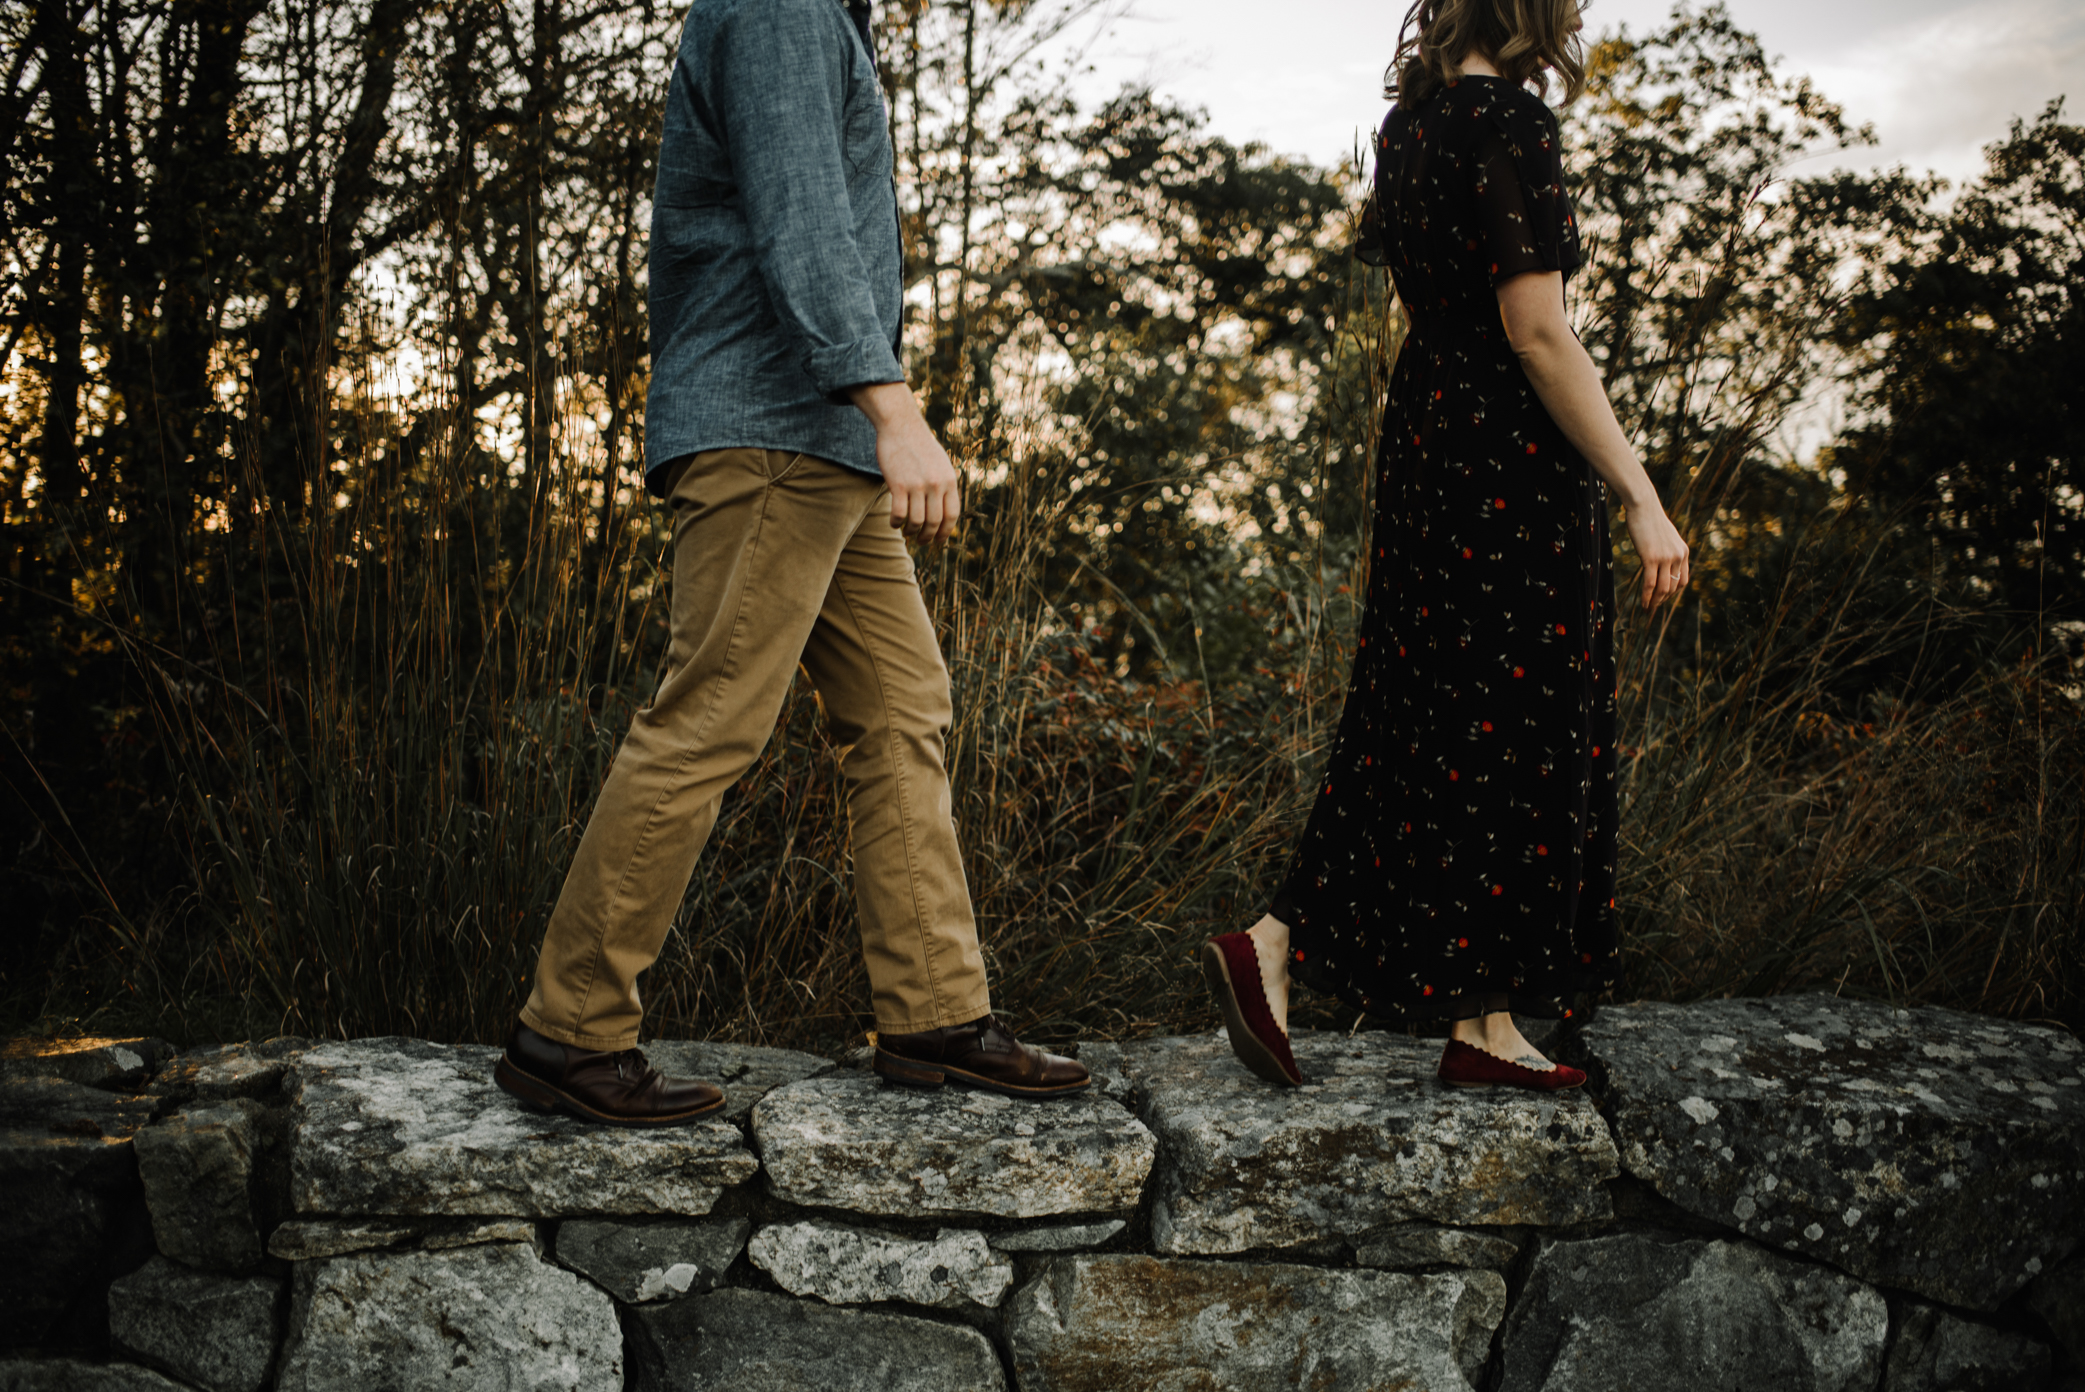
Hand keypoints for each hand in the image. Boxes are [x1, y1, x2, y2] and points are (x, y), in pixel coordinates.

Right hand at [848, 381, 960, 547]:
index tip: (938, 541)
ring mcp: (917, 485)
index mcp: (950, 481)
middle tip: (921, 541)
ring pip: (916, 522)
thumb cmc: (919, 446)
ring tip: (907, 532)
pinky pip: (899, 514)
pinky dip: (896, 523)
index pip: (952, 516)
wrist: (901, 425)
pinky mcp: (898, 484)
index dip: (945, 532)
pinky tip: (894, 522)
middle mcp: (936, 484)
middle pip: (934, 522)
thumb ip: (945, 485)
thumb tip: (946, 511)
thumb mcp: (941, 464)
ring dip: (911, 532)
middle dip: (927, 537)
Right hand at [1624, 501, 1688, 611]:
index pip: (1683, 580)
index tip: (1662, 598)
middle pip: (1673, 587)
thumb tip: (1660, 562)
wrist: (1643, 506)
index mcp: (1683, 552)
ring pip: (1662, 588)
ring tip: (1648, 609)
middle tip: (1653, 608)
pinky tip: (1643, 604)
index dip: (1673, 593)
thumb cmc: (1650, 519)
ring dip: (1655, 602)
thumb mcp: (1665, 537)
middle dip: (1663, 601)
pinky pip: (1650, 583)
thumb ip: (1667, 551)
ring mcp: (1666, 558)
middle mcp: (1678, 556)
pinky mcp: (1651, 558)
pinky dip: (1647, 597)